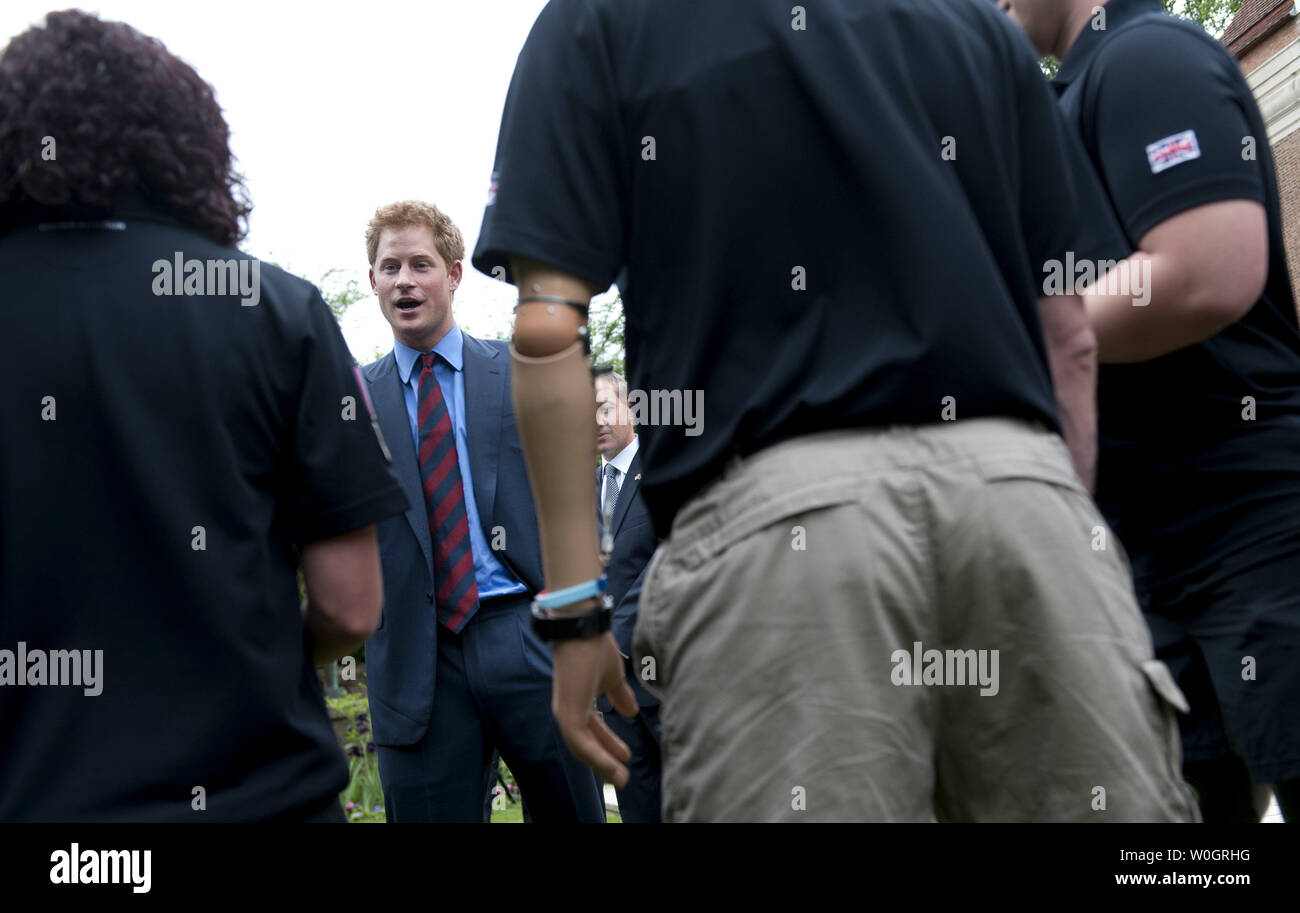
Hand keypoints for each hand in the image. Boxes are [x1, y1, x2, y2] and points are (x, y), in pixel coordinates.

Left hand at [552, 632, 637, 787]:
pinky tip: (614, 767)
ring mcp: (566, 712)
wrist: (584, 629)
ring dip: (602, 765)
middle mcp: (569, 710)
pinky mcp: (568, 713)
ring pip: (583, 748)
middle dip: (605, 761)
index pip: (594, 730)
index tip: (626, 756)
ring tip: (621, 779)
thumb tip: (630, 713)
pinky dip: (598, 756)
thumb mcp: (613, 678)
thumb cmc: (595, 648)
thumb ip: (620, 696)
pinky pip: (582, 743)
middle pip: (586, 744)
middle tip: (622, 778)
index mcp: (580, 702)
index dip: (609, 744)